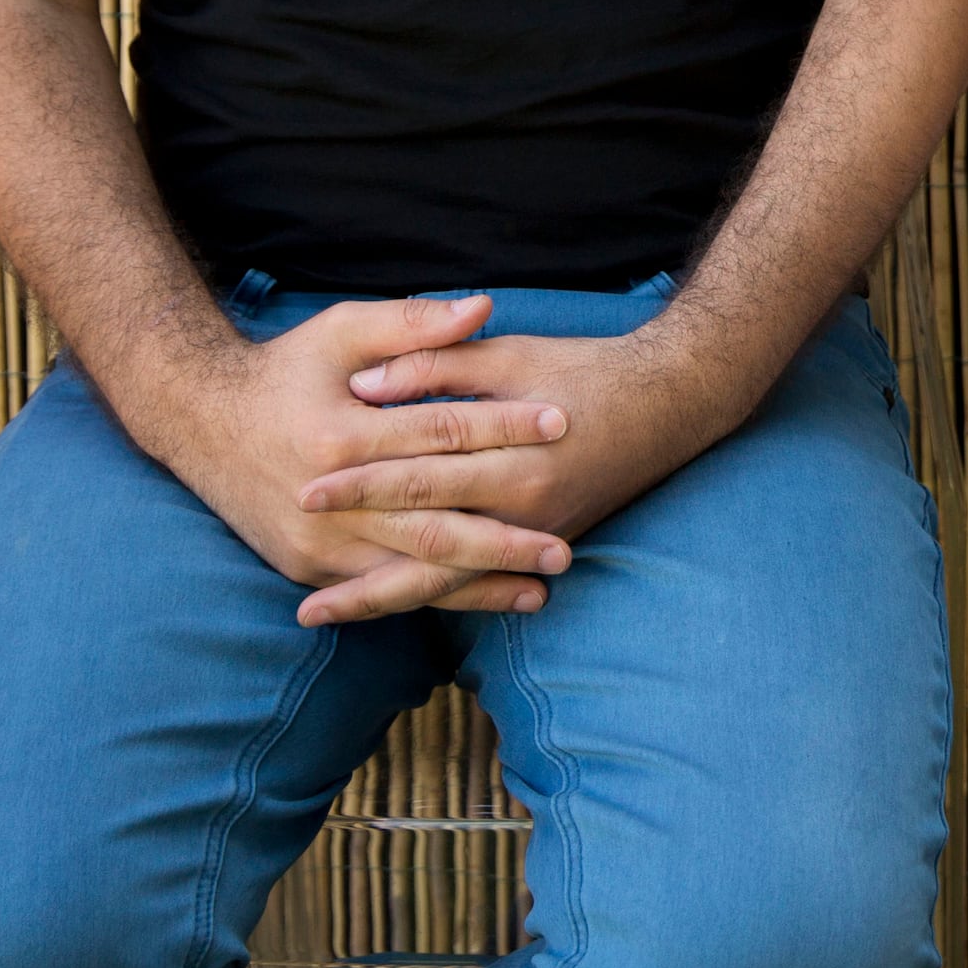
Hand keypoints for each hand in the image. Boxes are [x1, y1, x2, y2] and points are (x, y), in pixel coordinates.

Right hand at [131, 294, 573, 625]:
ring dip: (478, 584)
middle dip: (503, 537)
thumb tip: (484, 308)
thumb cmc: (286, 369)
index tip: (561, 424)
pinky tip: (484, 602)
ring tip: (540, 588)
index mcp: (341, 435)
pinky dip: (436, 598)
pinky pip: (384, 590)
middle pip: (433, 521)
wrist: (201, 422)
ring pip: (412, 571)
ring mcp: (317, 543)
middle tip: (566, 546)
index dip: (503, 427)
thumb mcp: (341, 330)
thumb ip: (413, 324)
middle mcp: (328, 499)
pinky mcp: (310, 569)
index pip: (439, 433)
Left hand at [293, 321, 732, 621]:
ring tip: (321, 614)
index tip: (306, 491)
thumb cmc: (583, 368)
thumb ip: (436, 366)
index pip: (419, 475)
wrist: (669, 403)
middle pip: (425, 544)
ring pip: (447, 580)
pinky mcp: (547, 542)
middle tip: (299, 585)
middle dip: (359, 564)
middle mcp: (522, 506)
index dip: (361, 484)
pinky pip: (478, 581)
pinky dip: (434, 599)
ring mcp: (536, 533)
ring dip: (382, 599)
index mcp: (509, 453)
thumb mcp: (509, 354)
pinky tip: (390, 609)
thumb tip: (363, 386)